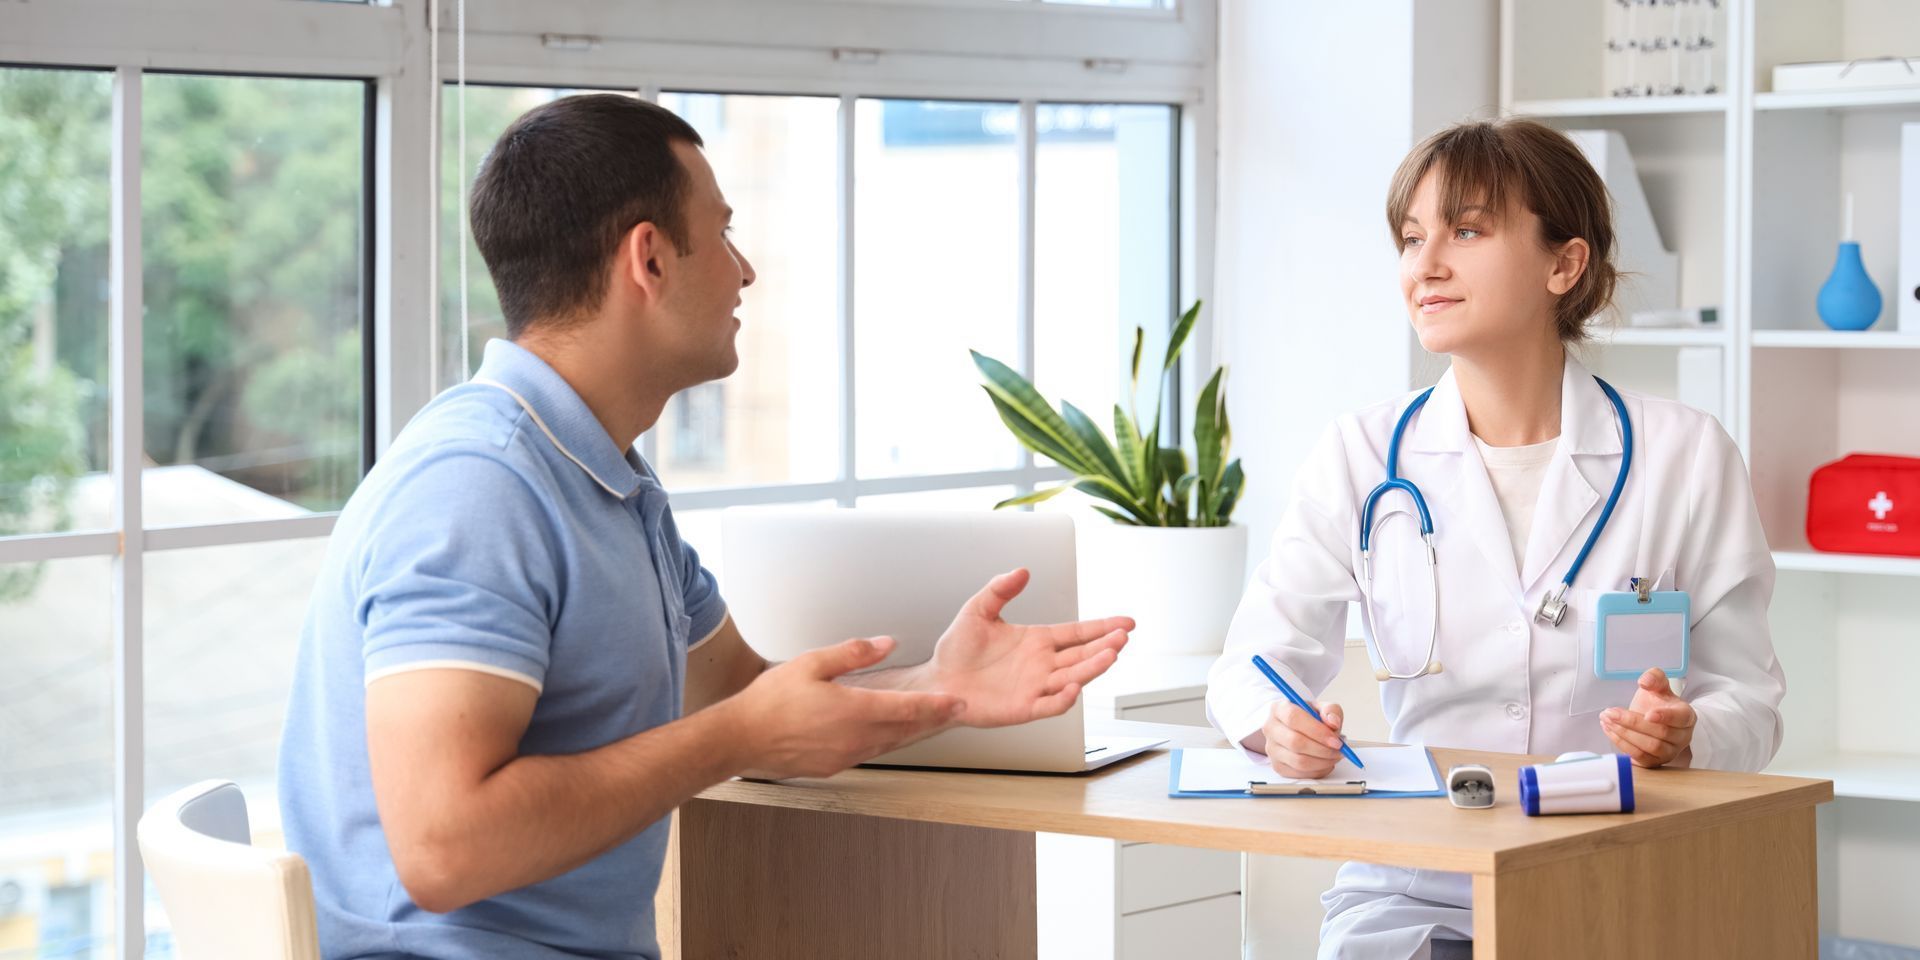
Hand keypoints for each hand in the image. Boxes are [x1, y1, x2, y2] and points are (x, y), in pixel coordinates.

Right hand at [725, 637, 964, 779]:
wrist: (741, 739)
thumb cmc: (771, 701)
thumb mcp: (812, 663)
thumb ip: (853, 653)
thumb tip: (886, 644)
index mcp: (854, 710)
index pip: (907, 708)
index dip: (937, 705)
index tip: (957, 702)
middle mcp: (855, 738)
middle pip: (905, 730)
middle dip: (931, 720)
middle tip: (954, 712)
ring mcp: (845, 756)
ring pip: (889, 744)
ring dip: (910, 733)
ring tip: (928, 722)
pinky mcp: (834, 766)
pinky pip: (869, 752)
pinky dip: (885, 742)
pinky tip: (887, 735)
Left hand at [920, 568, 1131, 727]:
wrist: (938, 680)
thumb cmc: (957, 650)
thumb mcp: (977, 610)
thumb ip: (999, 589)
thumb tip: (1022, 571)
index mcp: (1037, 641)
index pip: (1077, 633)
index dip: (1102, 627)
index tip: (1125, 622)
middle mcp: (1042, 664)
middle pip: (1082, 655)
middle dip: (1104, 646)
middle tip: (1122, 637)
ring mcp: (1035, 686)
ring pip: (1073, 678)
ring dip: (1092, 668)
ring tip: (1109, 655)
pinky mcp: (1023, 707)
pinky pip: (1049, 704)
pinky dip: (1063, 698)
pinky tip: (1074, 687)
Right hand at [1260, 699, 1346, 778]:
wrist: (1295, 728)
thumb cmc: (1307, 718)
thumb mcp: (1320, 708)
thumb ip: (1330, 710)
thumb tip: (1333, 722)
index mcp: (1279, 709)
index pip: (1294, 718)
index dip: (1317, 731)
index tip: (1335, 740)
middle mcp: (1271, 728)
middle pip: (1296, 743)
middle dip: (1323, 750)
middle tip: (1339, 750)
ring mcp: (1272, 749)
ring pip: (1298, 762)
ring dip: (1322, 762)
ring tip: (1334, 756)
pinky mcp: (1277, 765)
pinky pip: (1300, 774)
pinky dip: (1317, 771)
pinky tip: (1325, 763)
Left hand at [1600, 667, 1695, 767]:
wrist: (1653, 722)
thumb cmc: (1657, 704)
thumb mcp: (1658, 687)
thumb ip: (1654, 678)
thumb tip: (1645, 680)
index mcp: (1686, 716)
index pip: (1680, 718)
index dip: (1665, 717)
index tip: (1648, 714)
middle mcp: (1682, 737)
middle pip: (1660, 733)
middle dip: (1632, 722)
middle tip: (1611, 712)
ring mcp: (1669, 752)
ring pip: (1649, 746)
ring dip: (1624, 733)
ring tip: (1607, 720)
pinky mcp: (1654, 762)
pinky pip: (1639, 756)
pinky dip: (1621, 743)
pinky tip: (1609, 730)